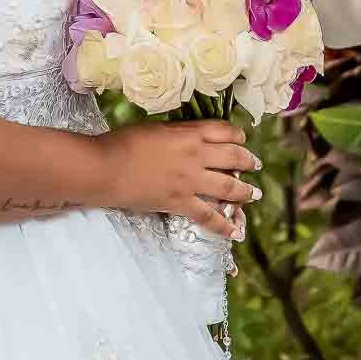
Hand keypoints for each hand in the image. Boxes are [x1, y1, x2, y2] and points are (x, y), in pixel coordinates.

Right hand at [97, 120, 259, 237]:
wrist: (105, 167)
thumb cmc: (122, 142)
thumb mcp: (155, 128)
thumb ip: (177, 133)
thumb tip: (188, 137)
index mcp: (189, 133)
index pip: (225, 131)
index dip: (238, 135)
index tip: (242, 140)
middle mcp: (196, 156)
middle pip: (234, 158)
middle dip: (248, 162)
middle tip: (255, 165)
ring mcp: (190, 181)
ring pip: (229, 188)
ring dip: (246, 192)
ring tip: (254, 195)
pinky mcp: (180, 203)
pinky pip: (209, 217)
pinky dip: (224, 226)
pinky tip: (235, 231)